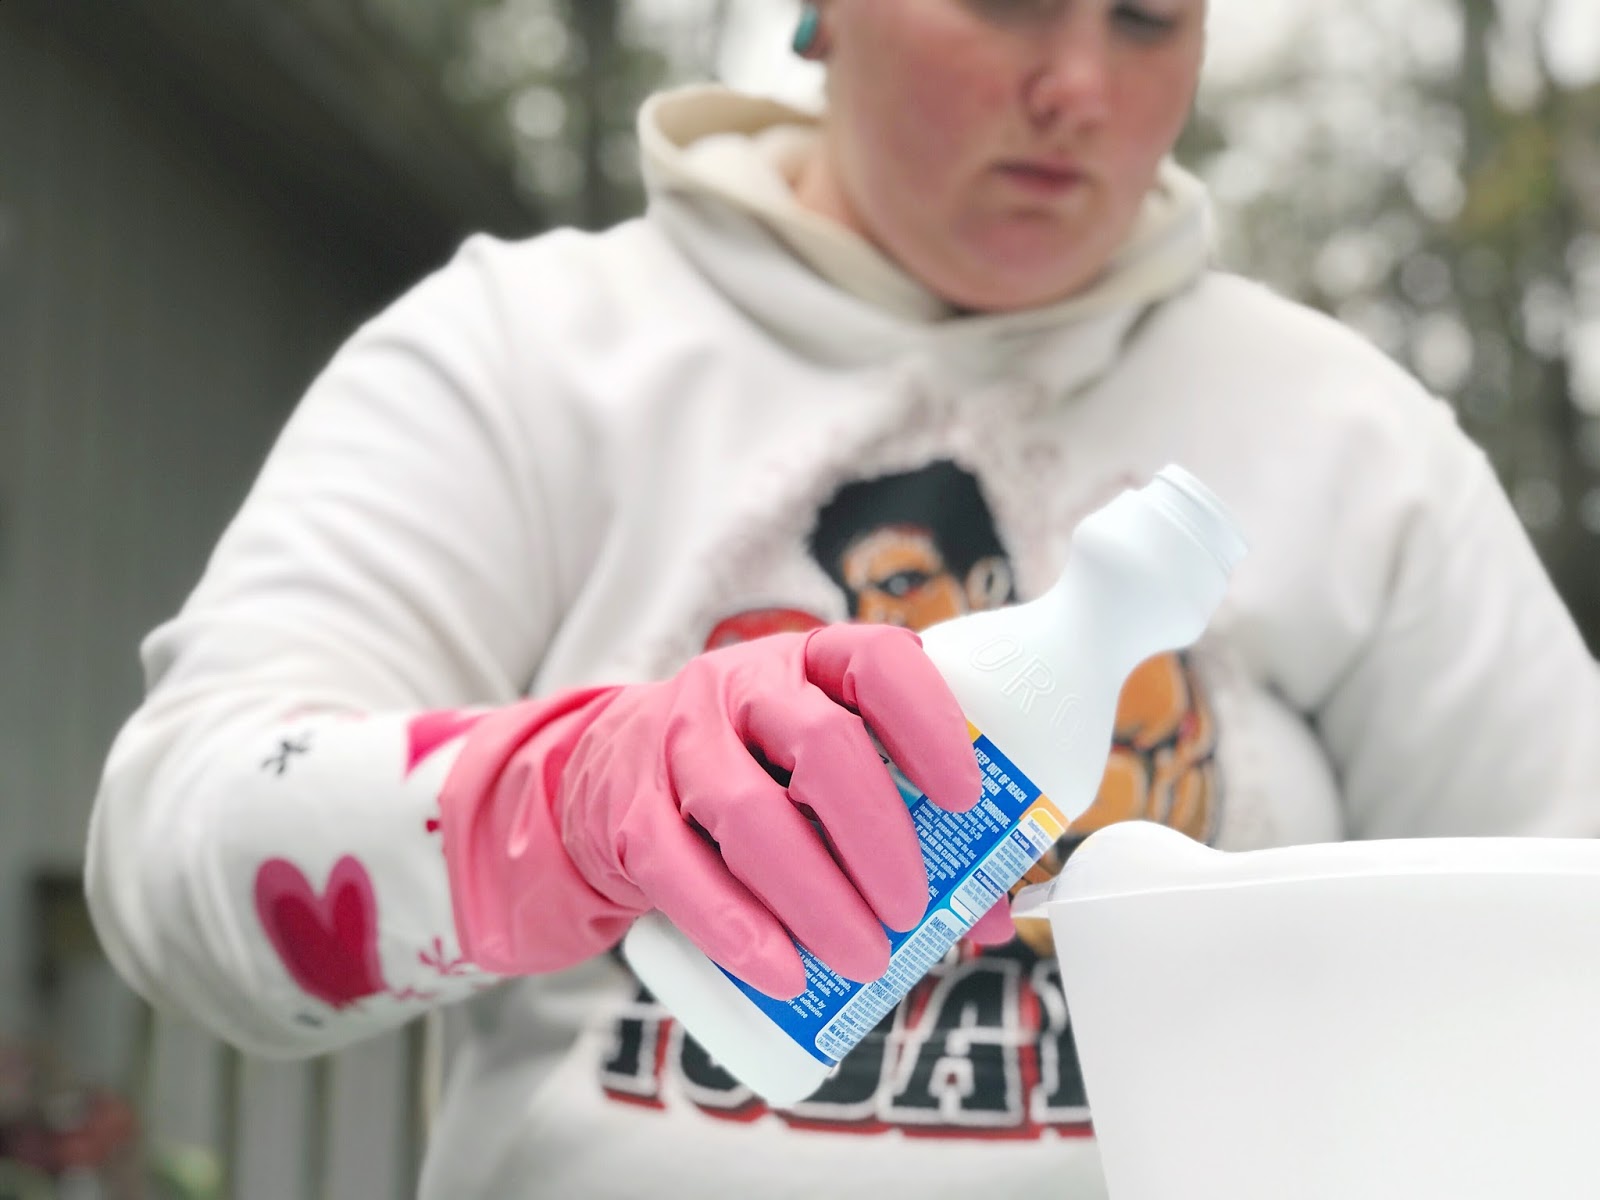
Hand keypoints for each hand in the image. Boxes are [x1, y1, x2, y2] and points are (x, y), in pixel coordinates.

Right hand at [557, 624, 983, 996]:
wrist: (607, 774)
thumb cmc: (751, 770)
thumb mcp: (818, 765)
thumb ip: (903, 823)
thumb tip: (988, 913)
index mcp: (810, 662)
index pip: (878, 662)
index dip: (930, 724)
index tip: (969, 798)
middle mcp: (742, 688)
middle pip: (821, 744)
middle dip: (878, 837)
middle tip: (912, 911)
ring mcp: (680, 745)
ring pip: (750, 813)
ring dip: (816, 896)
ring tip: (864, 958)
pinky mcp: (631, 814)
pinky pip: (682, 871)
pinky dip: (737, 929)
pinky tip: (784, 974)